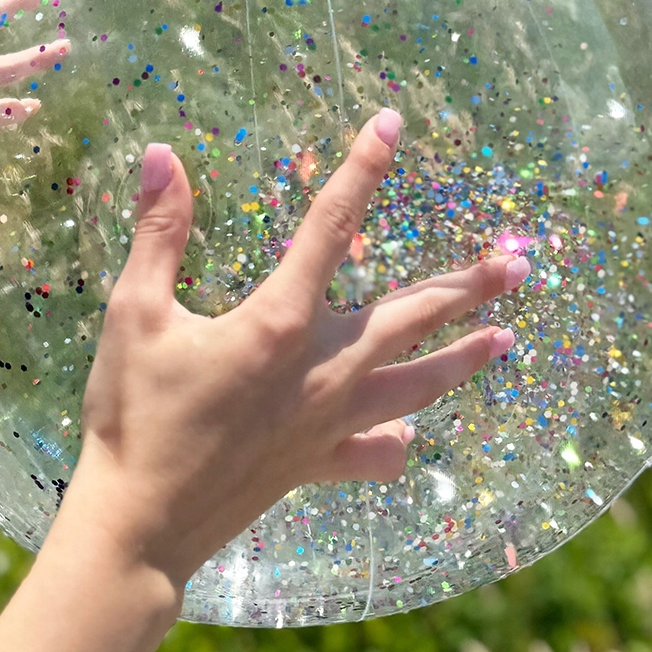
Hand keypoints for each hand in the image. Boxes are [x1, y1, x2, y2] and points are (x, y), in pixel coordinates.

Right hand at [60, 107, 528, 590]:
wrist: (139, 526)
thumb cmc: (133, 416)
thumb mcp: (135, 313)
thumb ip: (158, 233)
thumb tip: (160, 155)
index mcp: (280, 322)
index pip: (330, 226)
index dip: (361, 169)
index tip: (390, 126)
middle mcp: (321, 369)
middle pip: (411, 315)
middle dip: (468, 285)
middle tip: (518, 263)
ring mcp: (327, 422)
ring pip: (416, 383)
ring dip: (464, 357)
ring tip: (506, 338)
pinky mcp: (316, 465)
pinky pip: (374, 452)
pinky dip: (397, 439)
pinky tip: (411, 435)